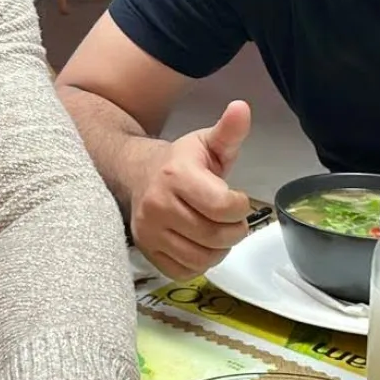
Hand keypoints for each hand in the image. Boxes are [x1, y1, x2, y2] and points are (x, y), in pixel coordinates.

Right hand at [131, 100, 252, 279]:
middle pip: (214, 235)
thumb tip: (242, 108)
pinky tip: (201, 244)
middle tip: (233, 219)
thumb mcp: (207, 142)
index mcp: (176, 175)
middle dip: (234, 229)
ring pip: (201, 258)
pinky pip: (183, 271)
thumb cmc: (181, 161)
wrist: (137, 173)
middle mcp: (158, 205)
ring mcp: (149, 231)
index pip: (221, 206)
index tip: (238, 198)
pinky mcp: (147, 251)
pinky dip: (199, 263)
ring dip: (219, 249)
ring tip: (219, 232)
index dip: (239, 206)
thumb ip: (229, 131)